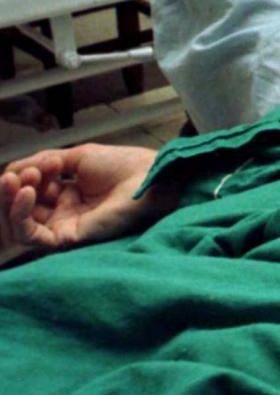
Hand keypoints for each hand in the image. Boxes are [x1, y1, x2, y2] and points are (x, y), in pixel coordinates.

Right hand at [1, 144, 168, 260]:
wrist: (148, 177)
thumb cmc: (124, 165)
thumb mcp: (77, 157)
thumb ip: (42, 162)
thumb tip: (11, 169)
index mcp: (68, 193)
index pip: (31, 190)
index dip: (26, 176)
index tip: (38, 164)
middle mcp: (63, 212)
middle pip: (20, 209)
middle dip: (12, 188)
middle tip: (16, 175)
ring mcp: (64, 227)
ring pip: (18, 224)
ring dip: (10, 201)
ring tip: (19, 181)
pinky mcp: (67, 239)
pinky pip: (31, 235)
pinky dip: (20, 214)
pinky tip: (26, 193)